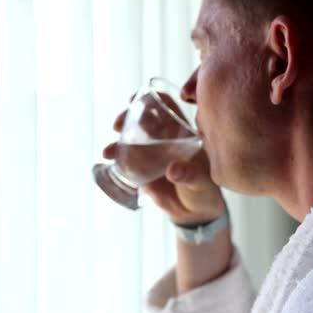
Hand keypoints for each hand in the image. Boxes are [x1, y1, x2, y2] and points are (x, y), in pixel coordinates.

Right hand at [103, 98, 225, 224]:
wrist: (193, 213)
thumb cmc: (204, 191)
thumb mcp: (201, 182)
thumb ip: (190, 175)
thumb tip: (173, 171)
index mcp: (181, 132)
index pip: (165, 106)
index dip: (150, 99)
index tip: (136, 100)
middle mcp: (163, 138)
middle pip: (142, 117)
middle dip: (127, 117)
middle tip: (118, 125)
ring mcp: (149, 152)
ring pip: (129, 137)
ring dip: (118, 140)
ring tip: (110, 151)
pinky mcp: (139, 168)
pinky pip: (123, 158)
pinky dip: (115, 156)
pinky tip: (109, 159)